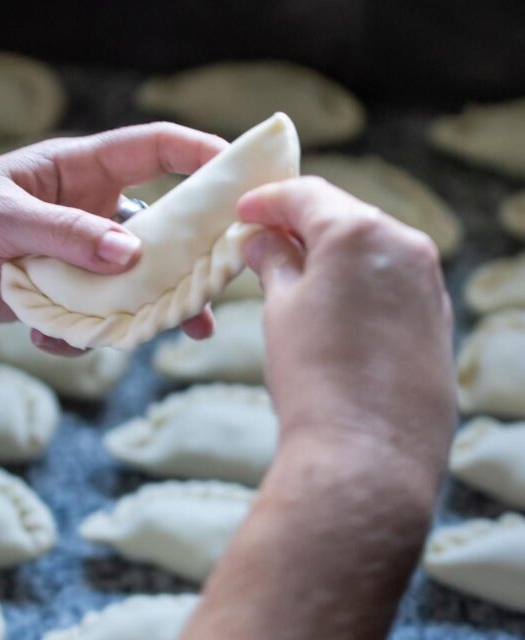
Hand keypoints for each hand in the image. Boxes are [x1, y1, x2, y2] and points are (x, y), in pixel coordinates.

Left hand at [0, 123, 225, 354]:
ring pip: (127, 285)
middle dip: (188, 259)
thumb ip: (65, 234)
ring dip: (139, 311)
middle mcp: (81, 212)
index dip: (201, 156)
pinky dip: (79, 336)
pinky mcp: (49, 297)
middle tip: (217, 291)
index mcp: (75, 171)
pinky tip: (48, 339)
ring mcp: (68, 257)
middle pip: (157, 229)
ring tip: (149, 335)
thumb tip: (134, 255)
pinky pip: (87, 319)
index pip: (153, 150)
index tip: (243, 177)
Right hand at [238, 176, 454, 471]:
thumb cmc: (314, 375)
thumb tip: (263, 243)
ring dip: (331, 253)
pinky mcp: (437, 319)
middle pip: (344, 216)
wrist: (367, 452)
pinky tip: (332, 304)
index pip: (307, 195)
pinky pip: (392, 281)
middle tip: (262, 239)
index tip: (243, 210)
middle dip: (300, 224)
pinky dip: (359, 280)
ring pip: (371, 248)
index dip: (268, 199)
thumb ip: (274, 264)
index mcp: (359, 233)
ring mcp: (428, 284)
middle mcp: (405, 246)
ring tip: (292, 273)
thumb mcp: (281, 308)